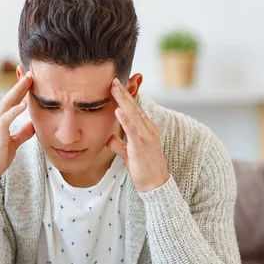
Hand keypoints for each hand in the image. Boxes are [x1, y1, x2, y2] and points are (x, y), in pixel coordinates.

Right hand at [0, 71, 35, 180]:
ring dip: (18, 91)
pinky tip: (24, 104)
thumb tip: (35, 124)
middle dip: (19, 84)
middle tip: (31, 72)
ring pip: (6, 103)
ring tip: (28, 81)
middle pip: (8, 97)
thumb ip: (23, 132)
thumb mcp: (13, 142)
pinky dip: (15, 111)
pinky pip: (6, 119)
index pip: (10, 101)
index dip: (19, 89)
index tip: (29, 79)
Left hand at [106, 78, 169, 192]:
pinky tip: (118, 110)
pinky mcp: (141, 146)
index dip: (126, 96)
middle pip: (134, 107)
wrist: (155, 184)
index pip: (135, 108)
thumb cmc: (143, 168)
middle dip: (124, 92)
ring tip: (114, 88)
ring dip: (123, 100)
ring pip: (133, 114)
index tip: (116, 85)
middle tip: (114, 79)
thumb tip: (108, 138)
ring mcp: (146, 136)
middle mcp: (148, 129)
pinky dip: (125, 119)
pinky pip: (132, 130)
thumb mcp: (128, 153)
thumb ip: (119, 144)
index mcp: (146, 128)